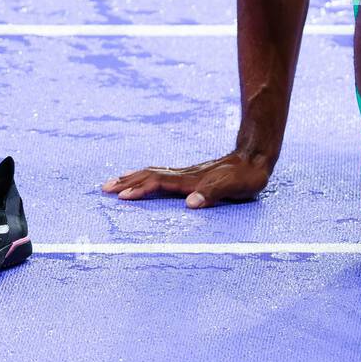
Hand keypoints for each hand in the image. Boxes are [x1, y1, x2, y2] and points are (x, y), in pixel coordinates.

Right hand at [101, 152, 270, 207]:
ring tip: (114, 182)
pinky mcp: (191, 175)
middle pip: (150, 175)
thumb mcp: (234, 187)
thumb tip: (191, 204)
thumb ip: (213, 194)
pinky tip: (144, 179)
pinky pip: (161, 174)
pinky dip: (146, 176)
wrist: (256, 156)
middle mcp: (185, 175)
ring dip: (133, 177)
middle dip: (127, 182)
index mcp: (191, 180)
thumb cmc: (247, 176)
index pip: (159, 183)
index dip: (141, 189)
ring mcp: (187, 174)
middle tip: (104, 188)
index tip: (122, 196)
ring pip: (153, 173)